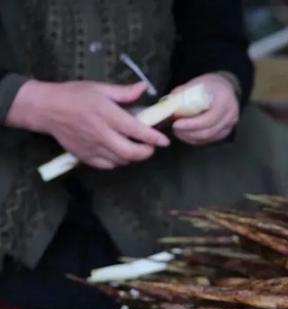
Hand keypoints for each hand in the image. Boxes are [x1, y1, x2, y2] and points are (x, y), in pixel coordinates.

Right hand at [6, 79, 169, 168]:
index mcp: (106, 114)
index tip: (164, 141)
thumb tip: (144, 88)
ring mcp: (93, 148)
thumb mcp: (99, 88)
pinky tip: (118, 152)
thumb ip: (123, 92)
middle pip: (131, 153)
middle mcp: (101, 133)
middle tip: (150, 147)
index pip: (136, 130)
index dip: (154, 138)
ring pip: (122, 161)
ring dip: (132, 157)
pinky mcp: (86, 157)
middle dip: (146, 152)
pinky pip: (109, 165)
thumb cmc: (74, 95)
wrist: (47, 109)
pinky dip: (118, 161)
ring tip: (135, 147)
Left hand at [172, 73, 239, 145]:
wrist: (226, 88)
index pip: (207, 119)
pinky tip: (186, 134)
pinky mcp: (225, 133)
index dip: (191, 125)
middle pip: (208, 132)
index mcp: (223, 101)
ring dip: (191, 137)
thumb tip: (167, 106)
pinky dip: (196, 139)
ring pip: (208, 138)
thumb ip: (182, 94)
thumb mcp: (196, 83)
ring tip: (178, 132)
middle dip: (189, 133)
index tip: (176, 124)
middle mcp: (230, 116)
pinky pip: (209, 140)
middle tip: (174, 129)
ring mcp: (229, 126)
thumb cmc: (210, 85)